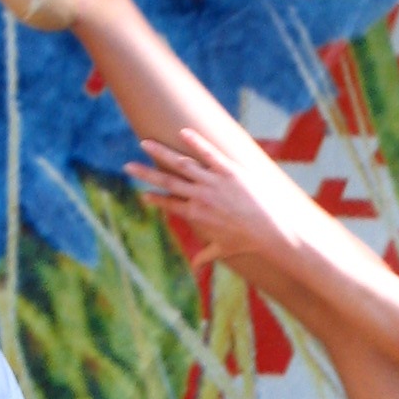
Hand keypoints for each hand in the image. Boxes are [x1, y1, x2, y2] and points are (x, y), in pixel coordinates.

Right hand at [128, 123, 286, 267]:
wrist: (271, 231)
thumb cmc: (248, 241)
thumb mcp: (224, 250)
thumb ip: (206, 255)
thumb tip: (195, 267)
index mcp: (196, 214)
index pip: (169, 204)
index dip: (155, 199)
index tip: (142, 194)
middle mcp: (200, 197)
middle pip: (167, 182)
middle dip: (145, 174)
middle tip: (127, 166)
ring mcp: (213, 183)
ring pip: (180, 164)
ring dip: (161, 153)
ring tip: (144, 143)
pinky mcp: (229, 171)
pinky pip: (208, 153)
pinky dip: (195, 142)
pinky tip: (182, 132)